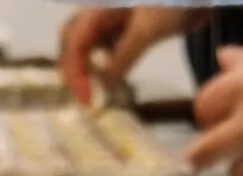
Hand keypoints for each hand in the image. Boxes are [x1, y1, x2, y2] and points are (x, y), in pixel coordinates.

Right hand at [60, 6, 204, 104]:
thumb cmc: (170, 2)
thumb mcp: (146, 30)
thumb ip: (124, 56)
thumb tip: (106, 85)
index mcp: (98, 8)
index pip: (74, 43)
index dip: (76, 73)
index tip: (87, 99)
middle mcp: (99, 11)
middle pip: (72, 41)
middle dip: (74, 70)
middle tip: (85, 97)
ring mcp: (111, 18)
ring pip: (86, 43)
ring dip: (86, 68)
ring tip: (94, 91)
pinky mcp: (124, 26)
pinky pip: (105, 46)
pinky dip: (103, 63)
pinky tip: (111, 78)